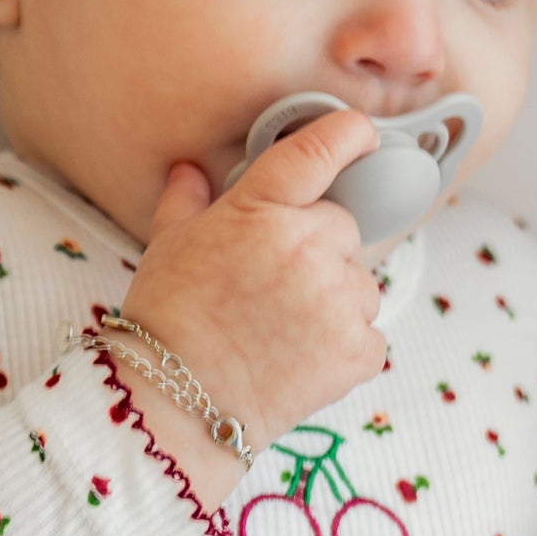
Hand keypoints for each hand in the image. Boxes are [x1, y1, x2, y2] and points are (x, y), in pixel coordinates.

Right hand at [119, 111, 388, 455]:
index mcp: (262, 210)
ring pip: (359, 284)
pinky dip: (344, 348)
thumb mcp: (167, 246)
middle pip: (343, 228)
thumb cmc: (169, 321)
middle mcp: (307, 246)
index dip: (348, 134)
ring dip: (334, 302)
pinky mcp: (358, 348)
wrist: (178, 403)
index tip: (362, 131)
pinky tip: (299, 360)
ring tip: (282, 331)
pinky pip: (369, 334)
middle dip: (318, 251)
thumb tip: (189, 170)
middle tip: (273, 288)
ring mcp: (337, 299)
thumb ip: (187, 201)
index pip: (318, 152)